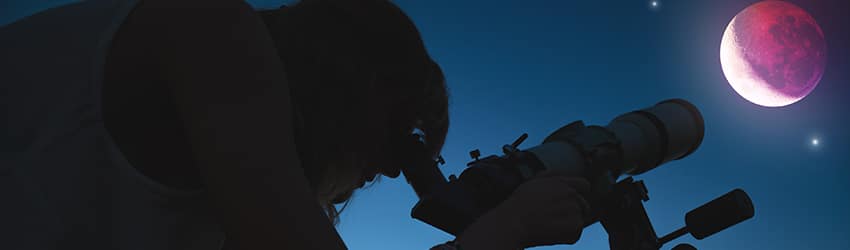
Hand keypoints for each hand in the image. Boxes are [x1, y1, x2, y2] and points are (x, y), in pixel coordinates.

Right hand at [456, 171, 590, 248]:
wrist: (514, 223)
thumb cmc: (519, 204)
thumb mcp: (532, 182)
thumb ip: (549, 175)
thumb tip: (559, 173)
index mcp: (562, 183)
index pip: (584, 185)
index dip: (578, 193)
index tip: (569, 202)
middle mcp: (571, 195)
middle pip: (583, 204)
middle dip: (573, 211)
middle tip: (555, 218)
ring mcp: (574, 211)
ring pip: (579, 219)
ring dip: (569, 224)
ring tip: (550, 225)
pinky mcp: (574, 226)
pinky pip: (577, 233)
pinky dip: (567, 236)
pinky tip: (552, 233)